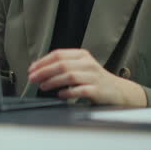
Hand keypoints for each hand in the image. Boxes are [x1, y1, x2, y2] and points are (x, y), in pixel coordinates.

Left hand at [27, 49, 146, 105]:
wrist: (119, 91)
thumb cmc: (96, 80)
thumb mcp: (81, 67)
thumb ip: (64, 66)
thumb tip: (40, 70)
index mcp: (82, 55)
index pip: (58, 54)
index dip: (42, 62)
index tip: (32, 69)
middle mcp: (88, 64)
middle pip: (61, 64)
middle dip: (44, 71)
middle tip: (32, 78)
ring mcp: (93, 77)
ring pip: (69, 76)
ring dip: (53, 81)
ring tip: (43, 86)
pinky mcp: (97, 90)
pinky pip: (80, 90)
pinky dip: (68, 92)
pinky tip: (60, 95)